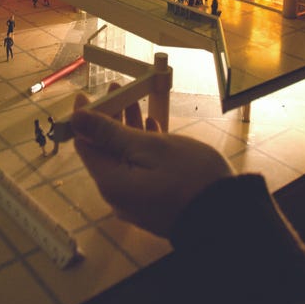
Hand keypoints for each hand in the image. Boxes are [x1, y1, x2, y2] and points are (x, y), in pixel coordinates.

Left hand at [71, 91, 233, 238]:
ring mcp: (136, 201)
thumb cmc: (191, 177)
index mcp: (111, 182)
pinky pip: (138, 170)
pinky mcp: (153, 201)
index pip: (85, 145)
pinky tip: (150, 128)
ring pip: (123, 158)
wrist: (227, 215)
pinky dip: (141, 148)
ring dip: (126, 129)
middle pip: (104, 151)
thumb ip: (110, 133)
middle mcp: (118, 195)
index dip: (84, 118)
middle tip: (116, 88)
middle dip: (108, 118)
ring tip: (134, 100)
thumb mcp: (149, 147)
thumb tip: (77, 119)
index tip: (87, 94)